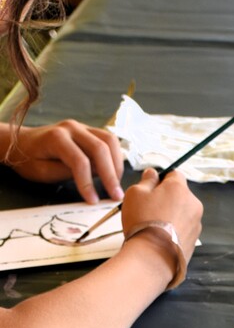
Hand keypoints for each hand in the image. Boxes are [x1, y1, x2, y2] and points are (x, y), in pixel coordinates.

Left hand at [5, 120, 124, 203]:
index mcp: (56, 137)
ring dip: (118, 164)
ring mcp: (82, 126)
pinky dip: (115, 157)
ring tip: (117, 184)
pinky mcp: (89, 130)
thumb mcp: (42, 172)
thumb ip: (68, 172)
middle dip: (111, 175)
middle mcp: (72, 128)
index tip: (94, 201)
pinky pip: (109, 141)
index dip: (89, 183)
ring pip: (110, 141)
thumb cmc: (29, 160)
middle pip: (101, 148)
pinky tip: (114, 172)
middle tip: (116, 195)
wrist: (22, 143)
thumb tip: (95, 176)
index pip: (80, 161)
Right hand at [121, 168, 202, 264]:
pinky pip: (184, 228)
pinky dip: (175, 230)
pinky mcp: (195, 239)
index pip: (175, 174)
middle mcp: (193, 203)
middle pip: (180, 194)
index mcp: (179, 188)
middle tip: (149, 209)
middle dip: (167, 199)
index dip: (162, 179)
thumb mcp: (135, 193)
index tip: (151, 188)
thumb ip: (146, 180)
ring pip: (183, 212)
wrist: (153, 256)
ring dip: (172, 215)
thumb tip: (153, 173)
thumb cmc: (142, 222)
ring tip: (154, 226)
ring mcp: (197, 222)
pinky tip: (161, 237)